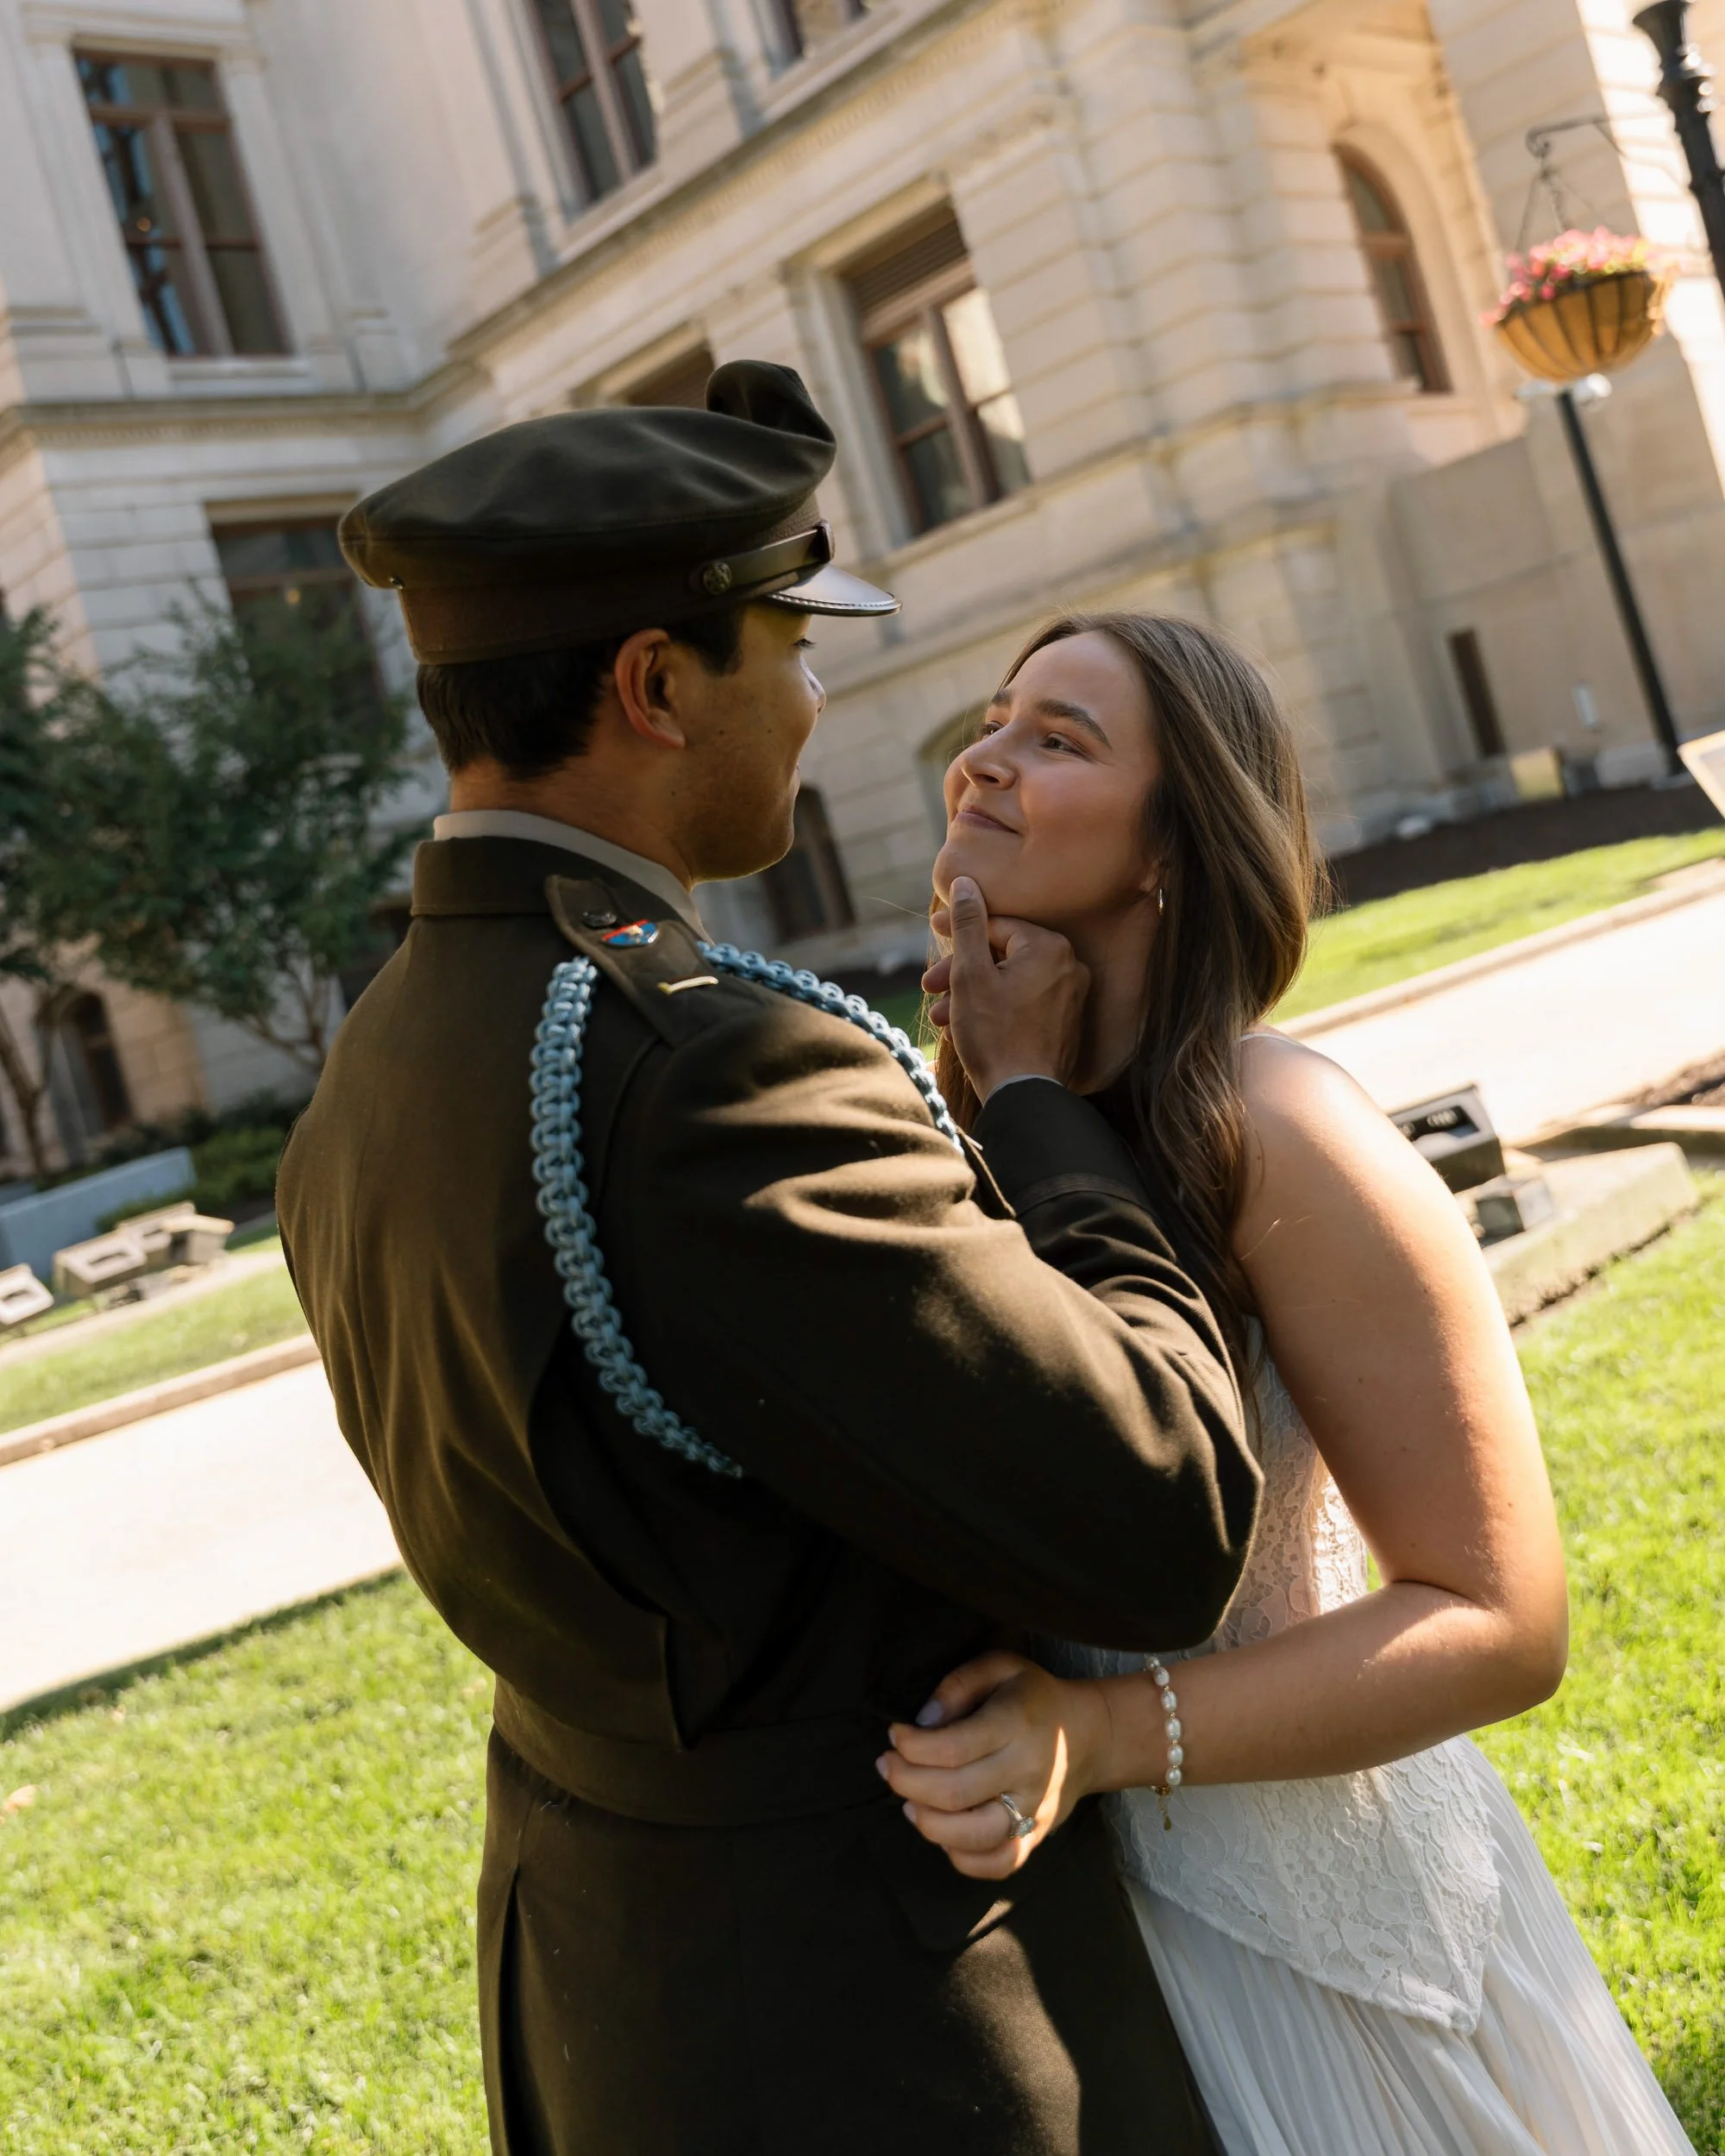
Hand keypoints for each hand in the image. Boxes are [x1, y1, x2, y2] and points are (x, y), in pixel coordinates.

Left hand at [877, 1652, 1113, 1879]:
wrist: (1090, 1736)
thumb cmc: (1032, 1697)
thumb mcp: (999, 1667)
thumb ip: (958, 1685)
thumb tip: (923, 1721)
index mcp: (1016, 1723)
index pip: (953, 1747)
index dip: (912, 1746)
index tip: (894, 1735)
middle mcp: (1029, 1770)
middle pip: (956, 1793)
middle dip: (907, 1782)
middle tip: (887, 1767)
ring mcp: (1035, 1809)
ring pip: (974, 1836)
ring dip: (928, 1823)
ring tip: (908, 1803)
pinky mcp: (1037, 1837)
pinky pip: (998, 1864)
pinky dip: (962, 1858)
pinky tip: (943, 1834)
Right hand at [921, 877, 1088, 1099]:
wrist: (1023, 1097)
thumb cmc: (994, 1034)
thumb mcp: (970, 974)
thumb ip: (968, 924)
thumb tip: (964, 882)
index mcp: (1050, 947)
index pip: (997, 925)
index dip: (960, 929)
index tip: (934, 933)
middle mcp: (1070, 966)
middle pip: (1003, 955)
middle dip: (961, 971)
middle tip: (929, 984)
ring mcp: (1071, 997)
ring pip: (1010, 982)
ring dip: (971, 994)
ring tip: (941, 1015)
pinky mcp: (1065, 1023)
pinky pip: (1024, 1003)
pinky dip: (994, 1009)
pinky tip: (965, 1026)